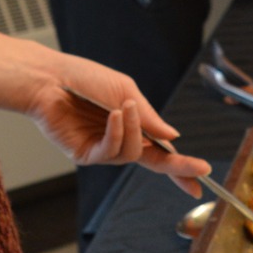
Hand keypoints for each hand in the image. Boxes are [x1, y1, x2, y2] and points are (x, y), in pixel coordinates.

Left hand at [25, 53, 209, 195]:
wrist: (50, 78)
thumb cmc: (85, 79)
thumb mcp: (126, 91)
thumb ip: (148, 117)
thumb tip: (173, 138)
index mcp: (133, 125)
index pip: (161, 150)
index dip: (181, 165)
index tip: (203, 174)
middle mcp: (119, 140)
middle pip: (154, 162)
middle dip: (177, 167)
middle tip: (198, 169)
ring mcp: (103, 149)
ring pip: (132, 153)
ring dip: (131, 128)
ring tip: (122, 106)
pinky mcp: (85, 154)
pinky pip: (110, 151)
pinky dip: (115, 132)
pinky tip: (112, 115)